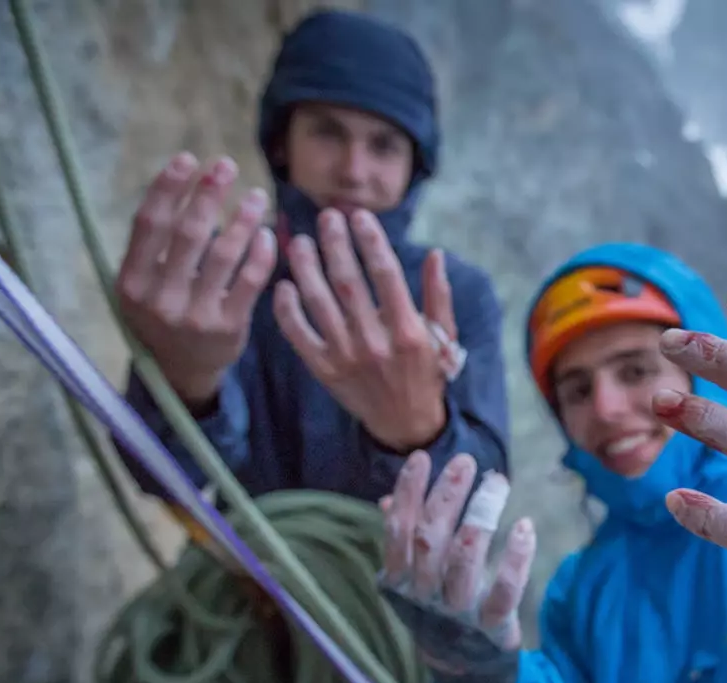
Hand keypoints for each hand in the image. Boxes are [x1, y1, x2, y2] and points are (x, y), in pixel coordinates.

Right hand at [116, 153, 276, 407]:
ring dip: (243, 218)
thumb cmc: (162, 311)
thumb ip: (154, 243)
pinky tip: (267, 233)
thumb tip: (183, 182)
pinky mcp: (229, 328)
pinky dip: (261, 252)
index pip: (148, 224)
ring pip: (224, 255)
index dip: (168, 188)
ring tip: (256, 196)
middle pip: (188, 234)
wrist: (181, 372)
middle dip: (209, 194)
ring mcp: (195, 315)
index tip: (187, 158)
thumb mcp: (143, 283)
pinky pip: (251, 281)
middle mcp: (160, 300)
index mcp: (131, 282)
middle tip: (227, 165)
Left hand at [274, 207, 457, 451]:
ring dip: (306, 269)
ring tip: (301, 242)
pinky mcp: (324, 371)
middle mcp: (375, 342)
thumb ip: (438, 295)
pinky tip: (283, 285)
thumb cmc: (427, 373)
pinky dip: (287, 310)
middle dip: (336, 245)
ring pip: (319, 303)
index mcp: (408, 330)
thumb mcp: (442, 335)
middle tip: (326, 216)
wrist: (405, 425)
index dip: (371, 241)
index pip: (386, 274)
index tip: (360, 215)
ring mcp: (346, 357)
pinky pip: (299, 335)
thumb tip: (435, 254)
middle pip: (348, 283)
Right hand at [378, 452, 534, 682]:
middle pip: (430, 540)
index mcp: (400, 578)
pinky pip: (504, 591)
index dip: (408, 493)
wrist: (462, 665)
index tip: (421, 457)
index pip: (399, 530)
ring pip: (464, 560)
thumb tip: (388, 500)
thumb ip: (403, 539)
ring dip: (480, 517)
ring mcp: (457, 611)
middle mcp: (424, 594)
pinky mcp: (491, 625)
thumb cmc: (436, 604)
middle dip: (446, 496)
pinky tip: (526, 527)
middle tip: (465, 461)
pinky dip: (515, 559)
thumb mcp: (413, 576)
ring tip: (497, 482)